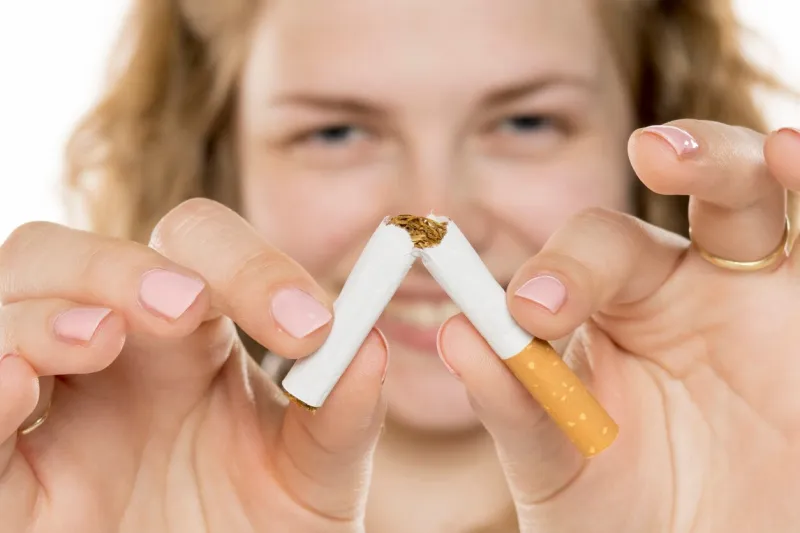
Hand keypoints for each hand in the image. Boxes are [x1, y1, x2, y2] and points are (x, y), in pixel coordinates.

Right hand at [0, 199, 386, 532]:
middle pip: (71, 252)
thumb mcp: (315, 478)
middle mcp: (111, 356)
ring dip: (47, 307)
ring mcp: (51, 409)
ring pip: (7, 300)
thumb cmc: (263, 531)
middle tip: (186, 308)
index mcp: (188, 340)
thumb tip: (370, 346)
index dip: (249, 265)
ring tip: (104, 339)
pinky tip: (22, 384)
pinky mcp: (11, 479)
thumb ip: (341, 418)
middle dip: (120, 266)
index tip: (310, 327)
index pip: (196, 250)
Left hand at [437, 121, 799, 531]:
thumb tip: (456, 333)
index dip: (563, 268)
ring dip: (753, 164)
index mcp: (613, 303)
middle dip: (684, 160)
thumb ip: (511, 402)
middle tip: (653, 153)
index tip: (532, 313)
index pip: (591, 247)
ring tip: (773, 151)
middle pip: (692, 186)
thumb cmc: (615, 512)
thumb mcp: (555, 463)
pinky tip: (798, 161)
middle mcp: (689, 284)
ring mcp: (764, 301)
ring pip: (762, 200)